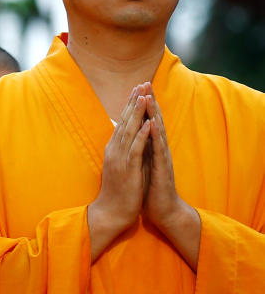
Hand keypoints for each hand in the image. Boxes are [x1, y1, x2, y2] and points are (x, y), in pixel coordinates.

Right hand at [87, 85, 150, 261]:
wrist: (111, 213)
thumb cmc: (118, 192)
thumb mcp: (121, 167)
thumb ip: (126, 151)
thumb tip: (131, 138)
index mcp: (113, 150)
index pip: (122, 123)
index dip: (130, 106)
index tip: (137, 90)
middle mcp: (114, 151)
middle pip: (125, 122)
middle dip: (134, 103)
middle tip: (141, 85)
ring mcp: (120, 160)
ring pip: (129, 132)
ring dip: (138, 113)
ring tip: (145, 97)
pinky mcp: (127, 170)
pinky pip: (136, 149)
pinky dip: (142, 135)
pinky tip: (149, 124)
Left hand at [142, 96, 200, 268]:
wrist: (162, 211)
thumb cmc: (150, 188)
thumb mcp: (141, 165)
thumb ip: (139, 150)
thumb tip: (132, 136)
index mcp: (151, 149)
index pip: (146, 123)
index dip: (142, 106)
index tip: (136, 88)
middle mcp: (158, 150)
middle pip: (154, 122)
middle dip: (149, 103)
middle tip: (145, 83)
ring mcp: (161, 158)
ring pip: (158, 132)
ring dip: (154, 114)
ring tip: (150, 97)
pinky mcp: (162, 169)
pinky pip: (158, 150)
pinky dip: (155, 135)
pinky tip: (152, 124)